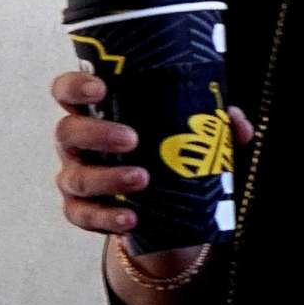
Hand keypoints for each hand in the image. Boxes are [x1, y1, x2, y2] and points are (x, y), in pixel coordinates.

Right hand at [51, 69, 249, 254]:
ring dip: (108, 178)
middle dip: (97, 133)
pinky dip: (107, 217)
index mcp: (98, 115)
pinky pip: (83, 215)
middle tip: (132, 139)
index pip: (70, 92)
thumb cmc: (170, 160)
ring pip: (77, 177)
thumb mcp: (194, 141)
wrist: (166, 216)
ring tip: (142, 179)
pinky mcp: (81, 211)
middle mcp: (79, 144)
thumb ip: (216, 129)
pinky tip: (130, 218)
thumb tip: (235, 118)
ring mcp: (76, 177)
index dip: (76, 86)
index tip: (101, 87)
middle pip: (68, 131)